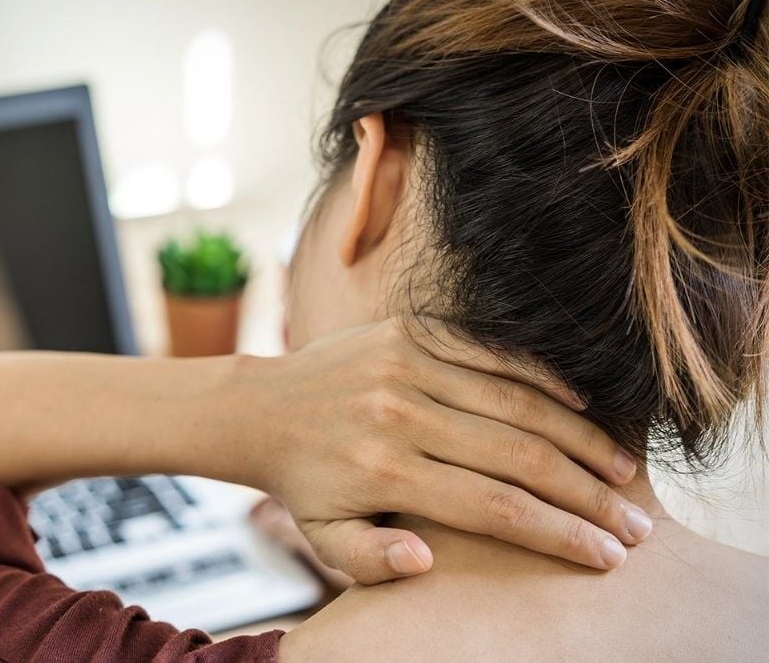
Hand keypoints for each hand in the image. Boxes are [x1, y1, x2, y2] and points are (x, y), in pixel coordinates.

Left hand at [232, 317, 647, 584]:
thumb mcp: (325, 538)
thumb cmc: (306, 485)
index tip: (606, 554)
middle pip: (517, 456)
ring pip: (515, 402)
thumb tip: (428, 564)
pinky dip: (541, 379)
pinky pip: (489, 354)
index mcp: (384, 472)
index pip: (494, 508)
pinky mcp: (407, 331)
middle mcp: (400, 416)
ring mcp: (406, 366)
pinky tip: (583, 408)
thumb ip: (371, 562)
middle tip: (634, 521)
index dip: (558, 532)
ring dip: (579, 438)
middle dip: (586, 493)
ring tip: (622, 471)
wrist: (261, 408)